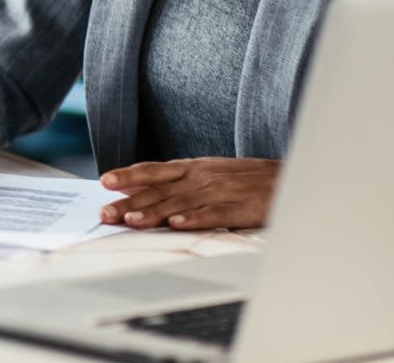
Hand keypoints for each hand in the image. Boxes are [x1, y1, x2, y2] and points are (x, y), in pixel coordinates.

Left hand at [99, 157, 280, 230]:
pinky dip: (194, 219)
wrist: (289, 178)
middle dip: (129, 202)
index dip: (128, 176)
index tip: (104, 182)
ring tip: (132, 221)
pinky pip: (213, 214)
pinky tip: (177, 226)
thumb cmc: (245, 179)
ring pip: (179, 203)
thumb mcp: (208, 172)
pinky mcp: (238, 208)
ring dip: (154, 213)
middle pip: (159, 190)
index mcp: (193, 168)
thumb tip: (141, 188)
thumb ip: (177, 181)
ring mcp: (219, 192)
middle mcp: (201, 178)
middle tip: (105, 213)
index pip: (153, 170)